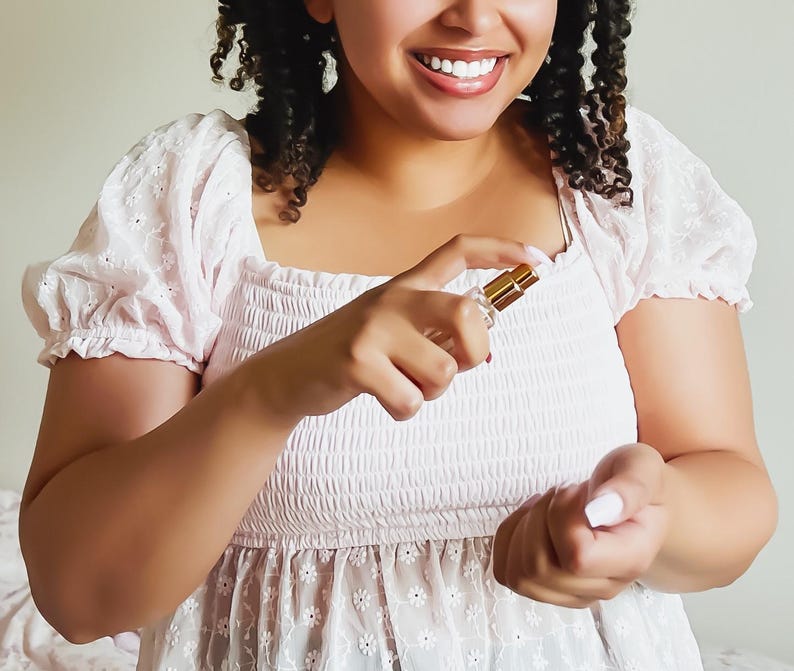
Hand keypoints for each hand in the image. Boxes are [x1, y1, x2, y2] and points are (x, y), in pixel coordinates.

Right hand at [246, 234, 534, 422]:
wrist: (288, 375)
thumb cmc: (353, 355)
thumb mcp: (391, 329)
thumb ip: (433, 333)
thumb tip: (484, 354)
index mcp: (405, 286)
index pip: (457, 251)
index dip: (501, 251)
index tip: (537, 260)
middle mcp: (392, 298)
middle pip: (465, 313)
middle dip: (476, 351)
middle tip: (459, 366)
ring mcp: (373, 328)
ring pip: (442, 371)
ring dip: (432, 392)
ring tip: (404, 386)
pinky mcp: (357, 361)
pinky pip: (410, 400)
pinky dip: (404, 410)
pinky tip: (381, 398)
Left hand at [493, 443, 669, 607]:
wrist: (635, 504)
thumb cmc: (635, 481)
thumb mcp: (640, 467)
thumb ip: (629, 486)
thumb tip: (598, 511)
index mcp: (631, 559)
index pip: (577, 558)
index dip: (561, 518)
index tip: (577, 492)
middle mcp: (604, 586)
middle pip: (539, 569)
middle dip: (538, 518)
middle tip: (562, 493)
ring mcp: (576, 594)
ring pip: (518, 575)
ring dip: (521, 529)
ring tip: (548, 504)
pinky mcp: (552, 589)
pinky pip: (507, 573)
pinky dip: (508, 539)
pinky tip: (530, 516)